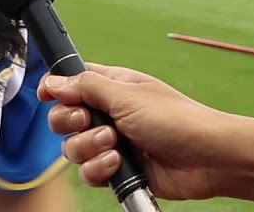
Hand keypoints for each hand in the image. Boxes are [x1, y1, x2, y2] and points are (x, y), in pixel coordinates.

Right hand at [38, 63, 227, 200]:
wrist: (205, 158)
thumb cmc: (175, 119)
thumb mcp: (127, 95)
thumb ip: (86, 87)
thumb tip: (54, 80)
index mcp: (112, 87)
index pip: (72, 82)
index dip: (56, 88)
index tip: (47, 95)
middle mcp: (109, 113)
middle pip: (64, 117)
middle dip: (70, 122)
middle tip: (88, 120)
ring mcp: (112, 142)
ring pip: (73, 148)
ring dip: (89, 147)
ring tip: (114, 143)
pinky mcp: (118, 169)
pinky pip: (89, 172)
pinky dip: (98, 169)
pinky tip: (117, 163)